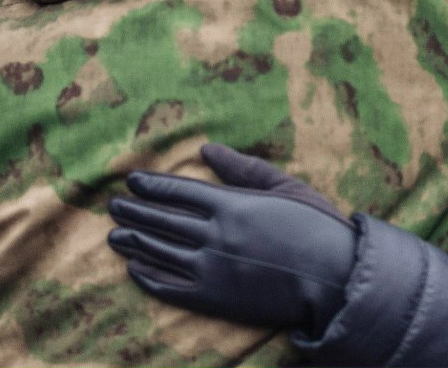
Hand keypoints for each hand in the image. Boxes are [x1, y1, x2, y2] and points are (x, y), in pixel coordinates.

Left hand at [108, 144, 355, 336]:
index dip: (152, 186)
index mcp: (231, 204)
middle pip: (162, 220)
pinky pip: (169, 288)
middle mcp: (213, 235)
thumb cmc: (316, 227)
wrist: (334, 279)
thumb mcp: (284, 187)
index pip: (178, 191)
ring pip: (160, 252)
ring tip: (115, 234)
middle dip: (134, 211)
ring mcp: (210, 269)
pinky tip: (134, 268)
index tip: (131, 181)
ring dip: (134, 241)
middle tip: (113, 206)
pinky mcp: (214, 299)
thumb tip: (206, 149)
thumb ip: (242, 168)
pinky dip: (148, 277)